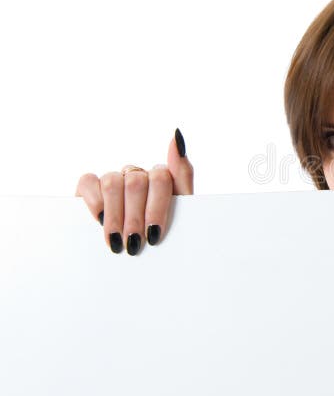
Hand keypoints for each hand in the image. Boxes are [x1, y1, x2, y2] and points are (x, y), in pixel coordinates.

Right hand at [75, 128, 193, 254]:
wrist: (136, 260)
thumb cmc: (161, 236)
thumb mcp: (179, 213)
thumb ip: (182, 173)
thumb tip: (176, 136)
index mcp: (161, 179)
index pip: (161, 177)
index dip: (156, 207)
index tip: (154, 234)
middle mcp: (137, 174)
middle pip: (136, 182)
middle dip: (135, 217)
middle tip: (134, 243)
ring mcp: (114, 179)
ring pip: (113, 182)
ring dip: (115, 216)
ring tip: (118, 242)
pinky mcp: (89, 186)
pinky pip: (88, 181)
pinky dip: (94, 202)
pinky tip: (99, 221)